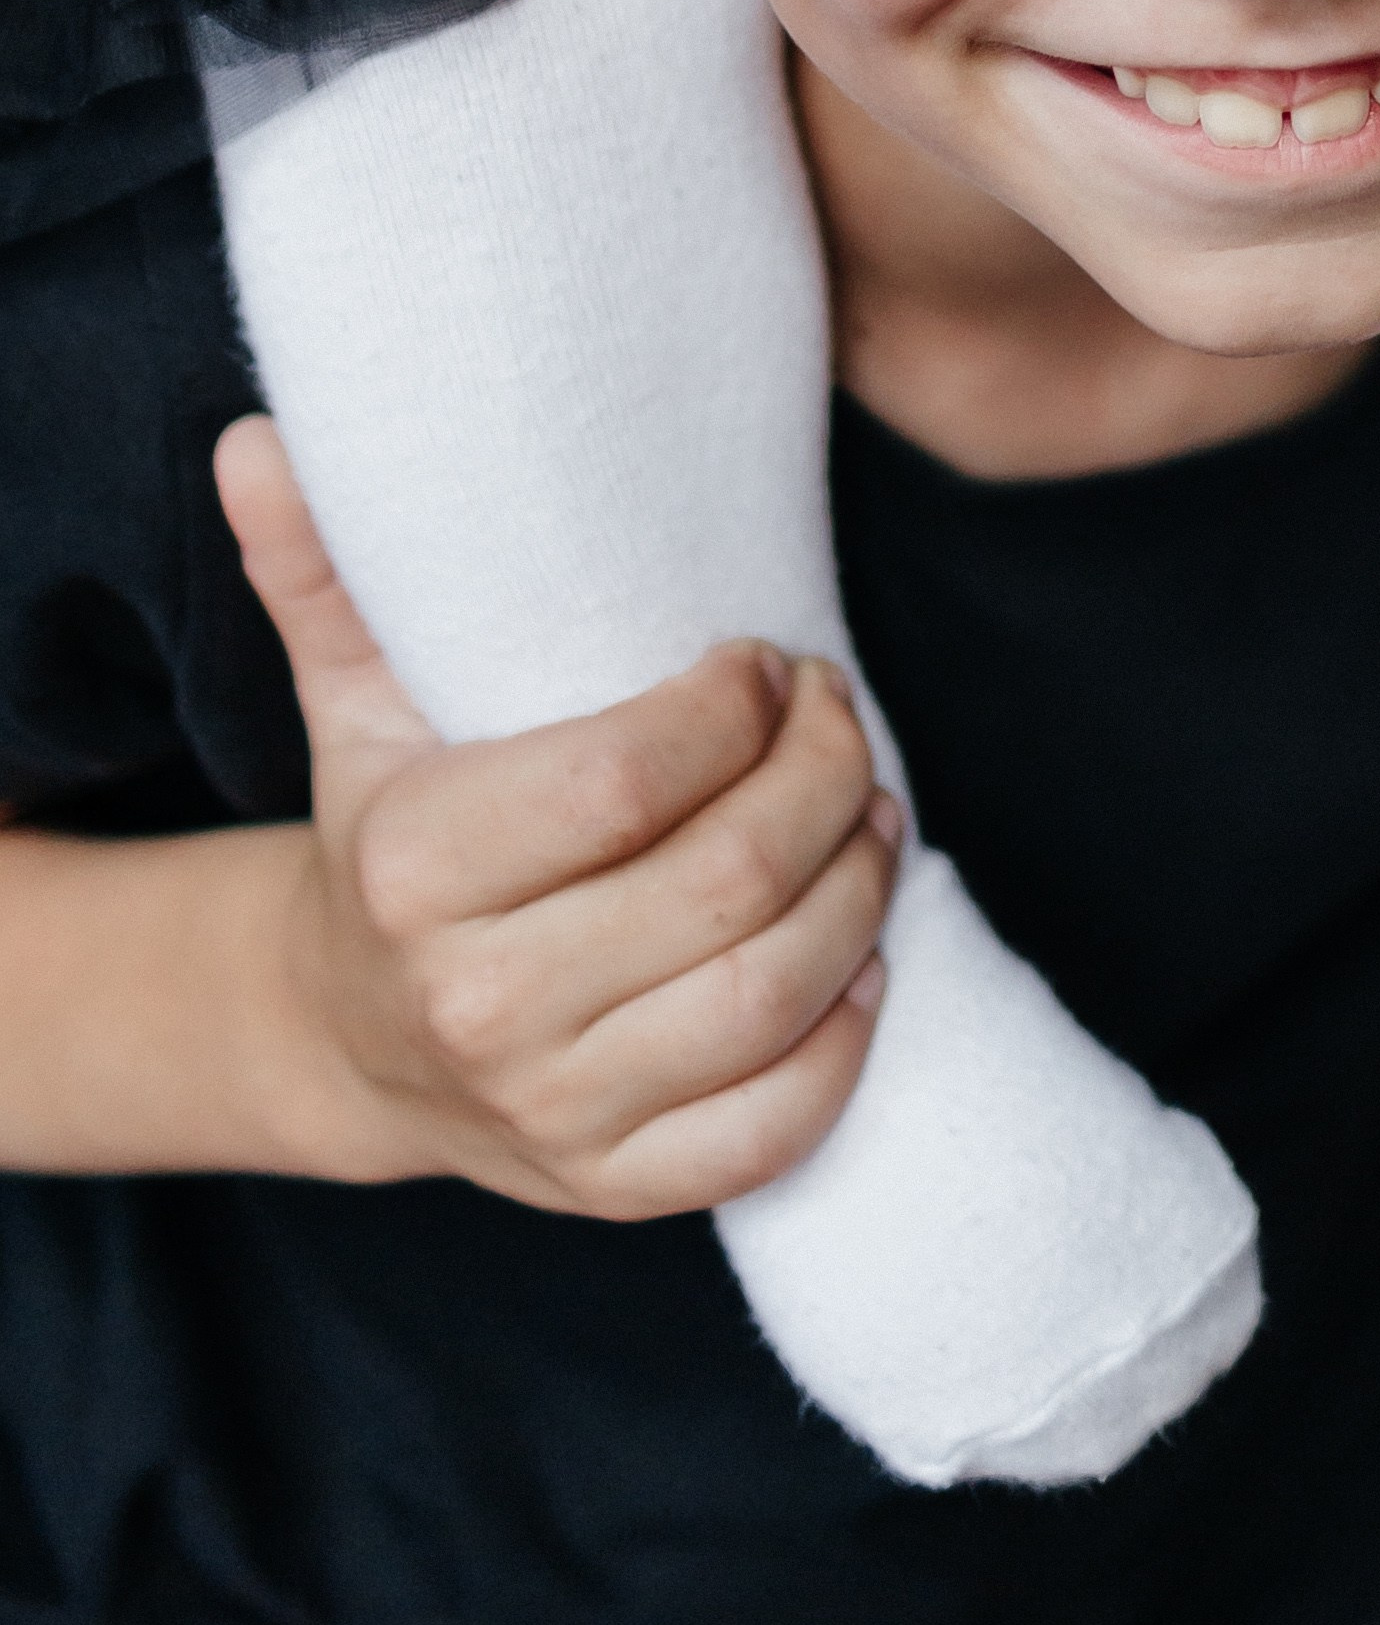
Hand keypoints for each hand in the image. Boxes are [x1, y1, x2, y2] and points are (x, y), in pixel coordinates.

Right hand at [216, 416, 896, 1218]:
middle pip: (724, 883)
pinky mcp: (613, 1186)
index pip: (625, 781)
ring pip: (767, 998)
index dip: (729, 712)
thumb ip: (326, 571)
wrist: (354, 1038)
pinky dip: (842, 1046)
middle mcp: (476, 1004)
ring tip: (870, 810)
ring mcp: (550, 1111)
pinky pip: (769, 1131)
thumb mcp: (354, 704)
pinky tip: (862, 961)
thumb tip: (264, 437)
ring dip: (857, 892)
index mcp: (414, 869)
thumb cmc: (388, 836)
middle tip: (841, 718)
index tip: (764, 663)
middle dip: (821, 778)